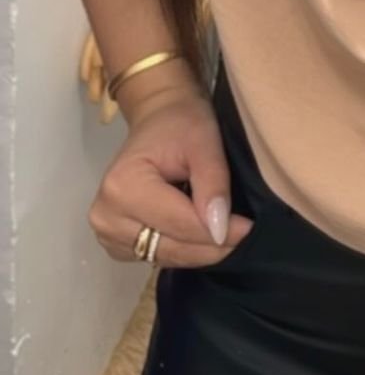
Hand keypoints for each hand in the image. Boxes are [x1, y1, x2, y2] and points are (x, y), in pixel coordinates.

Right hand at [88, 85, 254, 267]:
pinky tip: (204, 234)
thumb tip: (220, 230)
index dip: (218, 232)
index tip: (249, 229)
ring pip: (165, 257)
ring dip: (199, 251)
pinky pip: (157, 257)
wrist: (159, 117)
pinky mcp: (116, 244)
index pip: (178, 224)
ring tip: (229, 233)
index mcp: (122, 188)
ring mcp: (107, 234)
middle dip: (211, 245)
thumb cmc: (182, 122)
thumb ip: (213, 184)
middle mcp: (106, 217)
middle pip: (170, 247)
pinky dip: (184, 250)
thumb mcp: (204, 142)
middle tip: (245, 235)